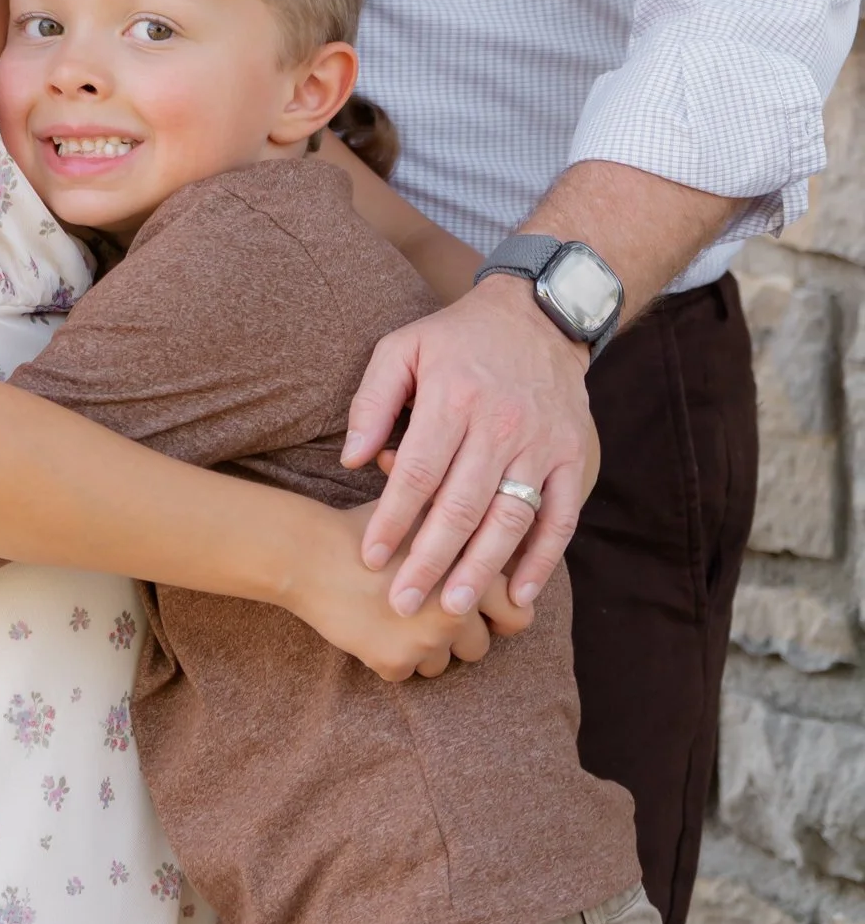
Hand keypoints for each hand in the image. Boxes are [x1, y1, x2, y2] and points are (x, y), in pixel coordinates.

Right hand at [293, 501, 505, 681]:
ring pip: (441, 664)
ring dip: (425, 649)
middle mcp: (456, 612)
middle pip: (479, 647)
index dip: (501, 615)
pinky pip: (406, 672)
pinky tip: (372, 626)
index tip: (481, 611)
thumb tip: (494, 531)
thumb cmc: (367, 527)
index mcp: (471, 573)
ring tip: (396, 617)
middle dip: (457, 635)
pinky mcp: (394, 663)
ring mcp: (426, 642)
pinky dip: (391, 655)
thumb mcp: (420, 512)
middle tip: (428, 613)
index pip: (518, 615)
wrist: (310, 554)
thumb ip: (461, 527)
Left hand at [343, 276, 596, 616]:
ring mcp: (540, 443)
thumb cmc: (457, 337)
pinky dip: (544, 559)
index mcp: (454, 397)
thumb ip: (372, 402)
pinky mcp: (570, 457)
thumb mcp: (402, 347)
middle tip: (405, 604)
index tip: (371, 559)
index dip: (393, 520)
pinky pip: (560, 517)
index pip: (419, 472)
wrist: (538, 315)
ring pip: (510, 518)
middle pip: (462, 505)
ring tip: (455, 608)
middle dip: (431, 560)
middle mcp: (500, 424)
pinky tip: (520, 593)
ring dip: (483, 569)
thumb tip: (351, 460)